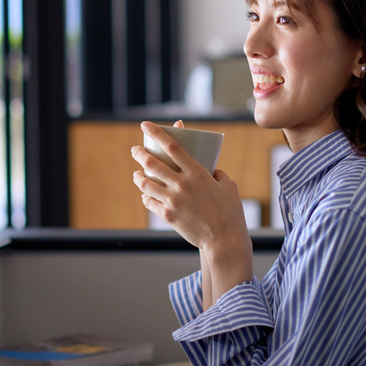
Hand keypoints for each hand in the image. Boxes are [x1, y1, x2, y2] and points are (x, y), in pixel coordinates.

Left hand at [131, 121, 251, 304]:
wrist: (224, 241)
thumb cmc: (231, 213)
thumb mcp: (229, 187)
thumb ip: (218, 174)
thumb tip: (211, 170)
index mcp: (197, 173)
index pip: (172, 146)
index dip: (156, 133)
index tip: (146, 125)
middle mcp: (182, 184)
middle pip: (153, 163)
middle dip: (140, 154)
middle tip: (135, 150)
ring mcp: (173, 201)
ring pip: (146, 184)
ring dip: (138, 177)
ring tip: (137, 174)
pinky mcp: (168, 216)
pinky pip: (150, 203)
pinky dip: (146, 197)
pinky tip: (146, 195)